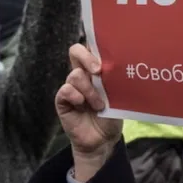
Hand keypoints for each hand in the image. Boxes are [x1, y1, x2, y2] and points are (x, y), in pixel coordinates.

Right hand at [56, 44, 121, 181]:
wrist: (103, 139)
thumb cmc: (112, 115)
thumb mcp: (118, 95)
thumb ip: (115, 79)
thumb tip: (120, 63)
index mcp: (96, 70)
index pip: (91, 47)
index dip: (94, 43)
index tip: (107, 51)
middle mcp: (82, 74)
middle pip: (75, 51)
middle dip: (87, 57)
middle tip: (99, 70)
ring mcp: (72, 87)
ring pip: (75, 74)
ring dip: (89, 90)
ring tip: (99, 105)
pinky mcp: (62, 100)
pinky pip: (65, 90)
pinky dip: (76, 96)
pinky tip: (82, 105)